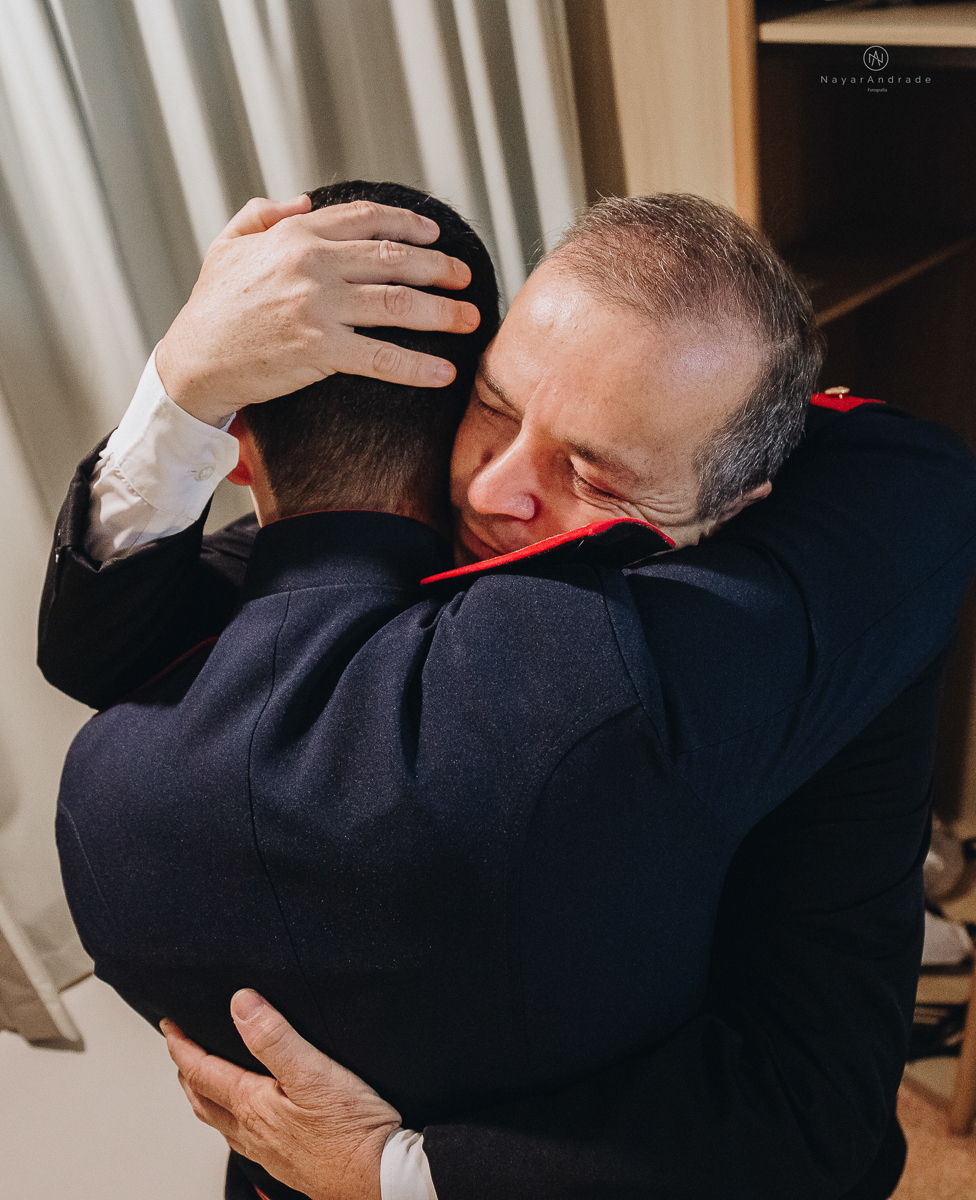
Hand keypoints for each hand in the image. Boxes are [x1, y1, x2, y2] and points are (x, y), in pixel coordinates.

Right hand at [156, 195, 480, 425]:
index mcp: (295, 235)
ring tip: (471, 320)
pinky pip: (382, 357)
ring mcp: (318, 306)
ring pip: (399, 303)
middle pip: (395, 258)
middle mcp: (312, 263)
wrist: (193, 362)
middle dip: (440, 267)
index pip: (366, 219)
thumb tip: (302, 198)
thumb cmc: (211, 308)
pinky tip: (445, 373)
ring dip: (443, 312)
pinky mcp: (320, 350)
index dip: (408, 222)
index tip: (435, 232)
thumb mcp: (228, 245)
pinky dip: (418, 366)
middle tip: (467, 276)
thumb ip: (263, 214)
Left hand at [162, 990, 400, 1199]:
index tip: (169, 1026)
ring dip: (205, 1097)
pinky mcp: (287, 1162)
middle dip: (187, 1073)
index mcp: (252, 1106)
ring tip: (204, 1082)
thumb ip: (274, 1037)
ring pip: (221, 1123)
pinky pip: (243, 1139)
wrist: (378, 1179)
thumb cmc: (351, 1130)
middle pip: (203, 1101)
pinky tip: (248, 1121)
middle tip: (180, 1051)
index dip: (182, 1047)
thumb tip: (241, 1003)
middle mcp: (253, 1132)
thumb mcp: (313, 1071)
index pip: (203, 1072)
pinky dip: (231, 1120)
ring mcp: (268, 1151)